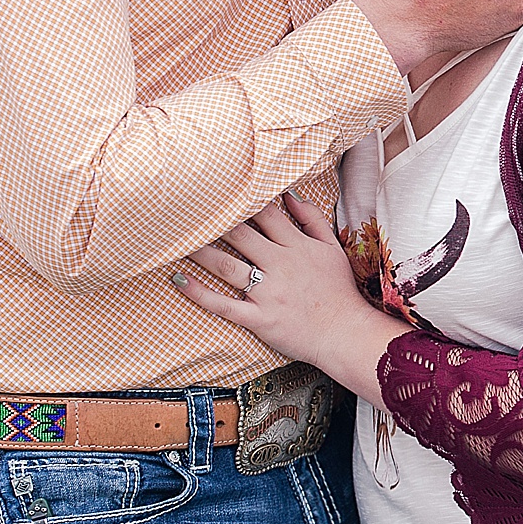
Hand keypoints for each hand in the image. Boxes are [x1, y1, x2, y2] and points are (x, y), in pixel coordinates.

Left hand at [172, 197, 395, 403]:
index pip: (266, 214)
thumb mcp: (331, 247)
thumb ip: (311, 218)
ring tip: (178, 239)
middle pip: (241, 235)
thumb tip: (290, 194)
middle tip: (191, 209)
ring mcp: (268, 293)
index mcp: (297, 245)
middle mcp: (280, 265)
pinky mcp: (259, 318)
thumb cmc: (338, 289)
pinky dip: (199, 292)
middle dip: (216, 221)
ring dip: (201, 251)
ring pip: (227, 266)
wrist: (344, 332)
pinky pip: (223, 304)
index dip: (244, 201)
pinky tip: (180, 279)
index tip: (222, 191)